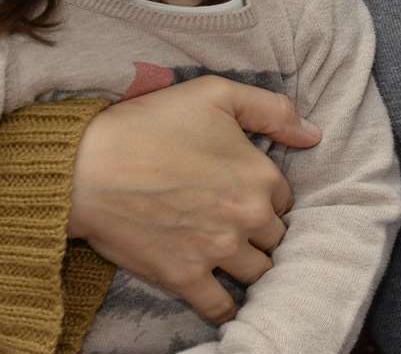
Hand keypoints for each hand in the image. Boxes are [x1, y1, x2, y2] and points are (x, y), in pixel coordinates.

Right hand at [67, 75, 322, 323]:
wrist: (87, 167)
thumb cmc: (149, 123)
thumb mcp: (215, 93)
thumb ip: (271, 110)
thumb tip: (313, 135)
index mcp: (259, 175)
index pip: (283, 198)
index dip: (264, 194)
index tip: (245, 192)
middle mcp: (246, 217)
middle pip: (275, 236)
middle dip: (260, 230)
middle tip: (236, 223)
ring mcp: (216, 250)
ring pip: (258, 272)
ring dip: (249, 265)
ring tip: (234, 258)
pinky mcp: (184, 277)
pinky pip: (221, 307)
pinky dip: (227, 307)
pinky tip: (226, 300)